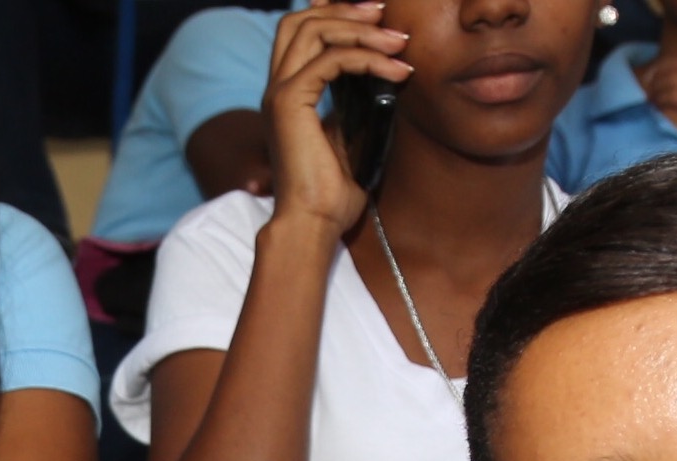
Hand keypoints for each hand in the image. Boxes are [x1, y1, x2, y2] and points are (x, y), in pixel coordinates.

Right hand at [263, 0, 411, 237]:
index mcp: (287, 94)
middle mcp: (277, 88)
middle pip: (301, 19)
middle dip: (346, 9)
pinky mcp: (290, 103)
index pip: (301, 31)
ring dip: (362, 29)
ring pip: (314, 29)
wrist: (313, 223)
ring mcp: (280, 93)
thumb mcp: (348, 136)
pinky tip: (397, 71)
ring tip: (399, 42)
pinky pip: (332, 59)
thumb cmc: (331, 193)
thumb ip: (353, 103)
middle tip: (386, 14)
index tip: (377, 17)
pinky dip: (368, 58)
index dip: (334, 13)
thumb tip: (381, 76)